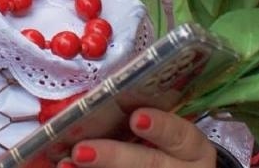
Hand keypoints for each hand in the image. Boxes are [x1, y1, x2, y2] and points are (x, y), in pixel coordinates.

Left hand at [60, 108, 217, 167]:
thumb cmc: (164, 146)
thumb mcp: (165, 134)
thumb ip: (143, 117)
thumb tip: (105, 98)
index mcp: (192, 149)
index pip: (181, 136)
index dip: (161, 127)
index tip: (137, 118)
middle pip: (151, 164)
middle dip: (115, 157)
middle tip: (81, 151)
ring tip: (66, 165)